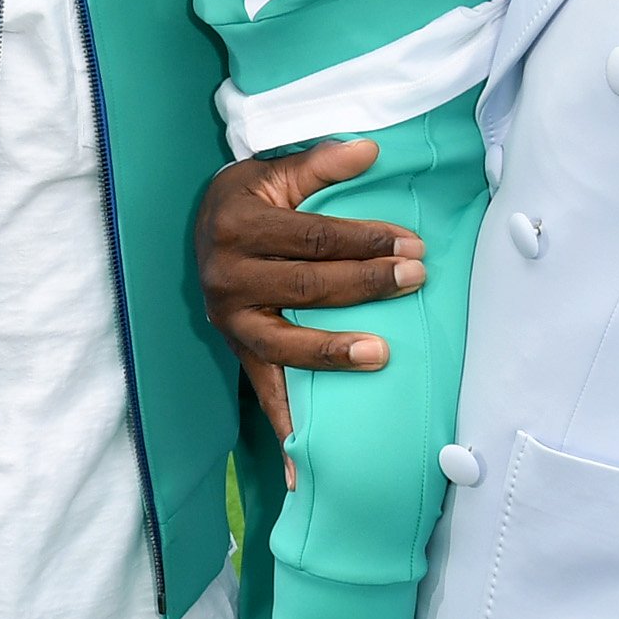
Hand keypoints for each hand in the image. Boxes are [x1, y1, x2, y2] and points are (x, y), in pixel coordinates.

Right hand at [196, 142, 424, 434]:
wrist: (202, 227)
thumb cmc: (249, 199)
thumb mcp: (275, 173)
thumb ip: (320, 164)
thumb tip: (370, 150)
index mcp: (238, 227)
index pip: (314, 237)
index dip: (365, 240)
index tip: (412, 243)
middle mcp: (225, 277)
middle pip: (306, 285)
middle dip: (367, 283)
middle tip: (417, 276)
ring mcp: (229, 321)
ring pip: (284, 343)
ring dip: (333, 351)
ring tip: (382, 353)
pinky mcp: (236, 352)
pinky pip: (263, 392)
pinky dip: (284, 429)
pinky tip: (306, 468)